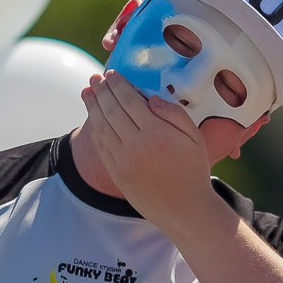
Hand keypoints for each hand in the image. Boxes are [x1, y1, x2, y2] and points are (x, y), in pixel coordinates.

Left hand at [80, 72, 217, 235]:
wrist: (184, 209)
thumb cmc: (193, 170)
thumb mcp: (194, 138)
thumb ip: (174, 114)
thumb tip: (151, 97)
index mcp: (156, 132)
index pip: (129, 100)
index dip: (118, 84)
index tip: (112, 73)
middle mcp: (135, 145)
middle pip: (112, 110)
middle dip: (102, 90)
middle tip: (96, 77)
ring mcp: (122, 160)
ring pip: (101, 126)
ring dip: (92, 106)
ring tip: (87, 91)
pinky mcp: (116, 172)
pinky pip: (100, 144)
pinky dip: (94, 127)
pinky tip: (93, 117)